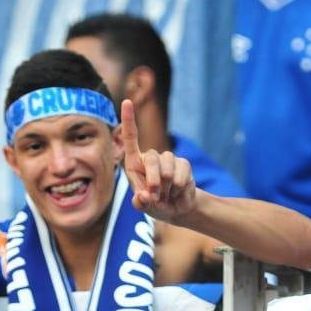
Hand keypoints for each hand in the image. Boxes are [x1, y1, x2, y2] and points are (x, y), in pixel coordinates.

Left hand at [120, 99, 196, 222]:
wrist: (176, 209)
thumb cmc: (155, 204)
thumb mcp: (143, 207)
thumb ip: (139, 203)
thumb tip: (144, 196)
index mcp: (135, 163)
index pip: (131, 138)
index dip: (129, 120)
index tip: (127, 101)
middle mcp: (150, 157)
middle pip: (151, 158)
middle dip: (153, 181)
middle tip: (155, 196)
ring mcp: (169, 159)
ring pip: (167, 168)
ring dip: (166, 187)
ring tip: (166, 195)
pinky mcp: (183, 165)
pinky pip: (181, 175)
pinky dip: (178, 189)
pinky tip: (177, 192)